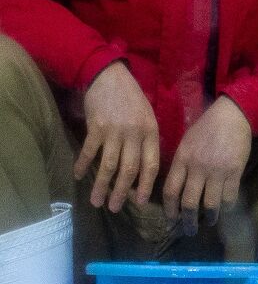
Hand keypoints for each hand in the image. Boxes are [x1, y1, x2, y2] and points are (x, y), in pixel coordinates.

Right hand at [74, 61, 159, 211]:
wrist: (109, 75)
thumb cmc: (131, 99)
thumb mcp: (149, 118)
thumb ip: (148, 142)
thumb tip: (144, 171)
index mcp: (150, 134)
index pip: (151, 166)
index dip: (146, 186)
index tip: (140, 202)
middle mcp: (134, 135)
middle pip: (129, 170)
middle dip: (122, 192)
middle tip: (114, 208)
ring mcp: (114, 131)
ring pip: (109, 165)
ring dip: (101, 185)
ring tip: (96, 201)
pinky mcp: (96, 126)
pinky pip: (89, 150)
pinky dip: (83, 164)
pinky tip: (79, 176)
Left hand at [163, 95, 251, 235]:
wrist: (231, 116)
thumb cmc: (207, 128)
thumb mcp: (187, 143)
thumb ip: (182, 165)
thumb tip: (178, 189)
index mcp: (182, 159)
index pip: (171, 190)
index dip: (170, 209)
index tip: (171, 220)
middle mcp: (197, 168)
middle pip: (189, 202)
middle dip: (188, 221)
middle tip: (189, 231)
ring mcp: (216, 171)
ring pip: (210, 204)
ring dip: (209, 217)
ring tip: (210, 221)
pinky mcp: (234, 173)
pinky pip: (229, 197)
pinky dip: (226, 207)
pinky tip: (225, 209)